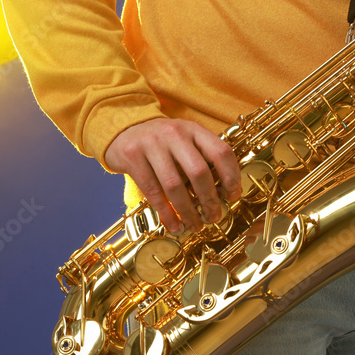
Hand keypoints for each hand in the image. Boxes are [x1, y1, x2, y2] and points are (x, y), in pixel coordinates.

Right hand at [104, 118, 241, 234]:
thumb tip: (223, 192)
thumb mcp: (184, 140)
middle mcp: (174, 134)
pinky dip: (166, 212)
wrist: (123, 130)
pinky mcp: (132, 157)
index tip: (232, 196)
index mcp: (193, 129)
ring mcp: (152, 144)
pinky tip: (174, 224)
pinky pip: (153, 191)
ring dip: (188, 211)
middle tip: (213, 216)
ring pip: (175, 185)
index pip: (221, 151)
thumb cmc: (161, 142)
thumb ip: (202, 158)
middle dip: (209, 200)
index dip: (231, 177)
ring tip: (195, 225)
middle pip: (199, 171)